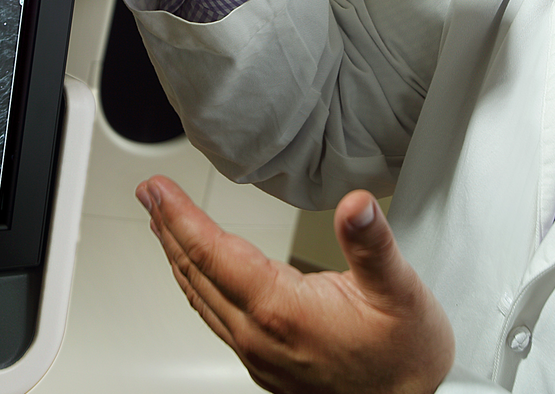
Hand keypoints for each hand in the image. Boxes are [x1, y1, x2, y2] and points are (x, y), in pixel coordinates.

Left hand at [135, 175, 454, 393]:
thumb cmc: (405, 354)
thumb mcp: (400, 290)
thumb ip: (372, 243)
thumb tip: (356, 205)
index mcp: (282, 310)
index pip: (213, 252)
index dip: (180, 215)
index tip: (157, 189)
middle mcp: (260, 335)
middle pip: (196, 273)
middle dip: (167, 228)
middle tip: (148, 193)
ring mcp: (258, 354)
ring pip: (201, 297)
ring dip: (177, 256)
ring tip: (163, 223)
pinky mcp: (264, 364)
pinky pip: (215, 318)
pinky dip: (198, 284)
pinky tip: (198, 271)